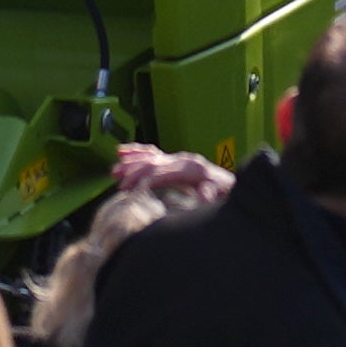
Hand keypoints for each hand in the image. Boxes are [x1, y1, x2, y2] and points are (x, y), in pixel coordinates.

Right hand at [101, 142, 233, 217]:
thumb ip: (210, 193)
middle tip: (117, 184)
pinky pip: (153, 153)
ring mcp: (179, 158)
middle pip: (152, 161)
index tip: (128, 190)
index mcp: (190, 168)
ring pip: (150, 156)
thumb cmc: (224, 193)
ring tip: (114, 171)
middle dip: (132, 171)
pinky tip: (123, 152)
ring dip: (130, 162)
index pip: (159, 170)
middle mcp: (183, 159)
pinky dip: (137, 152)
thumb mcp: (219, 194)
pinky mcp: (176, 161)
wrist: (231, 186)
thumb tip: (205, 194)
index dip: (142, 179)